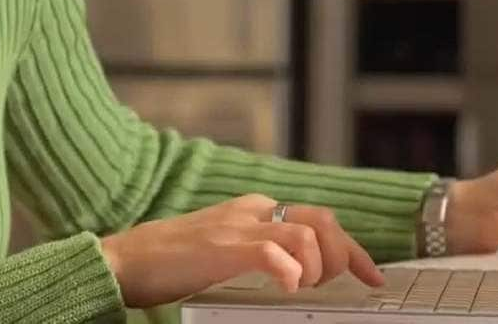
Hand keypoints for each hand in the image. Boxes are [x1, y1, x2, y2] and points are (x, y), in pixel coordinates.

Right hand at [99, 193, 383, 308]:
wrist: (125, 259)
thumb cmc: (172, 261)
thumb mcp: (226, 248)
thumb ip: (260, 249)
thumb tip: (298, 270)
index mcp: (254, 210)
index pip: (318, 218)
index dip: (352, 247)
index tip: (372, 276)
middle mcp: (251, 211)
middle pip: (321, 219)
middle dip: (342, 255)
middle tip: (338, 287)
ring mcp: (237, 227)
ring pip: (304, 235)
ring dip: (317, 268)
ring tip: (304, 289)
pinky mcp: (222, 248)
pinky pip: (272, 254)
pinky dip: (290, 272)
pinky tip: (288, 288)